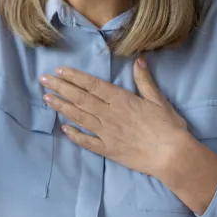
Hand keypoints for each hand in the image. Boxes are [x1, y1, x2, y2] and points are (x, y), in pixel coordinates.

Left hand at [40, 57, 189, 178]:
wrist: (172, 156)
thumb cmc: (168, 127)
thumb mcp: (158, 100)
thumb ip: (144, 80)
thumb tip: (139, 60)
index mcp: (121, 100)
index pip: (92, 85)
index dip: (74, 77)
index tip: (59, 71)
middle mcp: (109, 114)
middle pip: (80, 98)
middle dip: (61, 88)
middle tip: (43, 80)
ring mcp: (106, 133)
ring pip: (79, 117)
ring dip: (61, 107)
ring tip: (46, 98)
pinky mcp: (108, 150)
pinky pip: (86, 141)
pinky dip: (74, 134)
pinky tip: (63, 128)